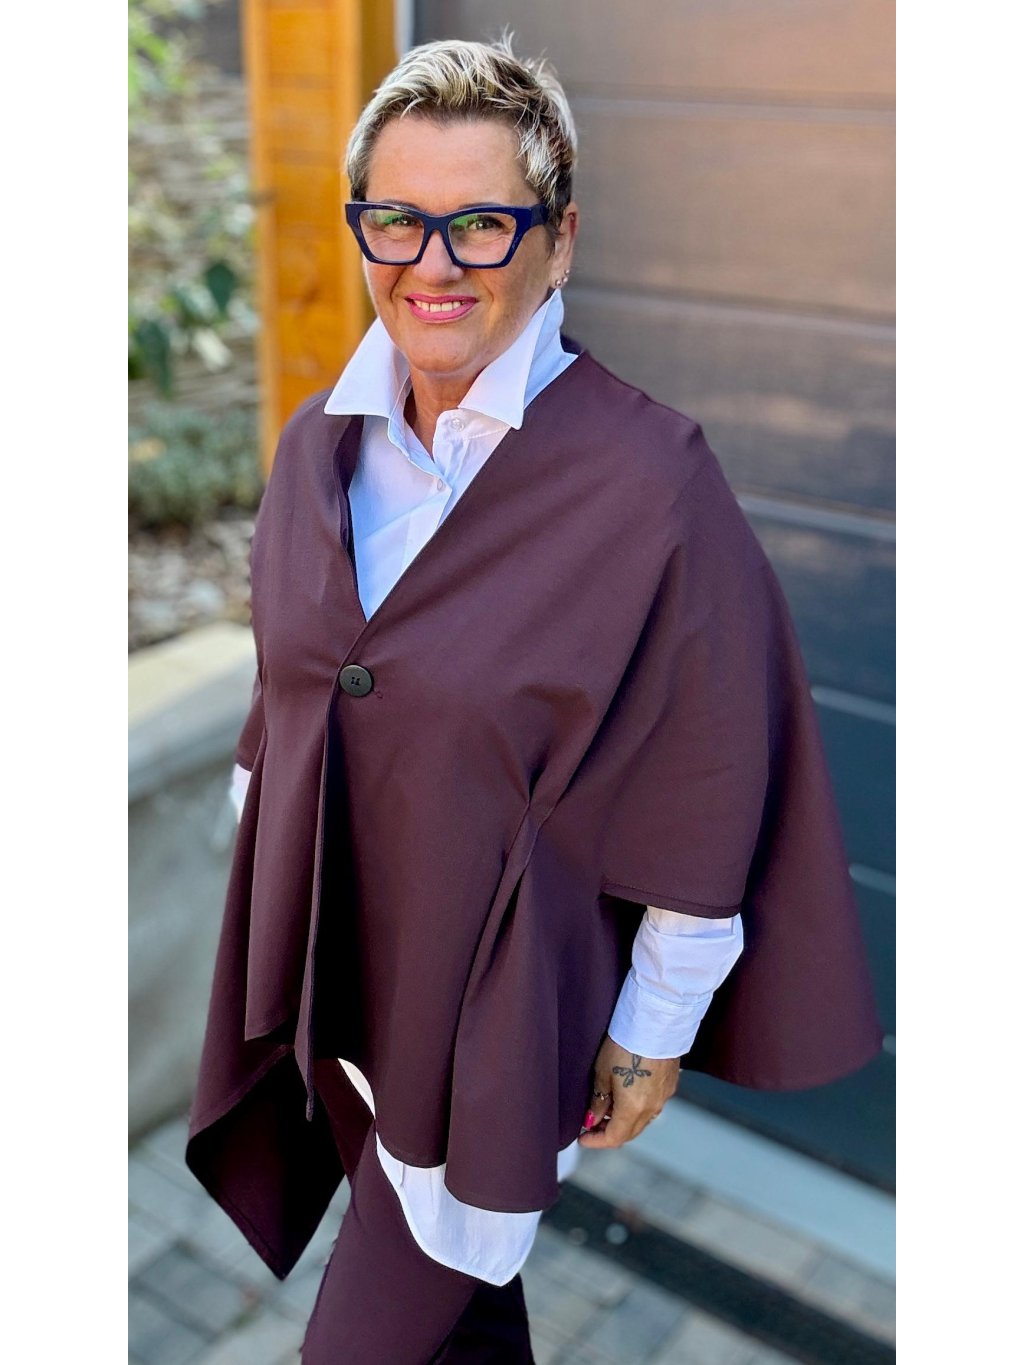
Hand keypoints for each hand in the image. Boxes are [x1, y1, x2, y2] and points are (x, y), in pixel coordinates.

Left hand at [577, 1034, 679, 1148]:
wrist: (654, 1022)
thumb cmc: (625, 1043)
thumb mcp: (602, 1073)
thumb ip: (598, 1101)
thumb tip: (592, 1118)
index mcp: (633, 1109)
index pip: (614, 1138)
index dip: (596, 1141)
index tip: (583, 1137)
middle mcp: (652, 1108)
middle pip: (630, 1132)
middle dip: (610, 1133)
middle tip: (592, 1126)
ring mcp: (663, 1097)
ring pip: (642, 1120)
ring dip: (624, 1121)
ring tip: (607, 1108)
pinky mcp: (670, 1084)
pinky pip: (652, 1106)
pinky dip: (637, 1108)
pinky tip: (626, 1096)